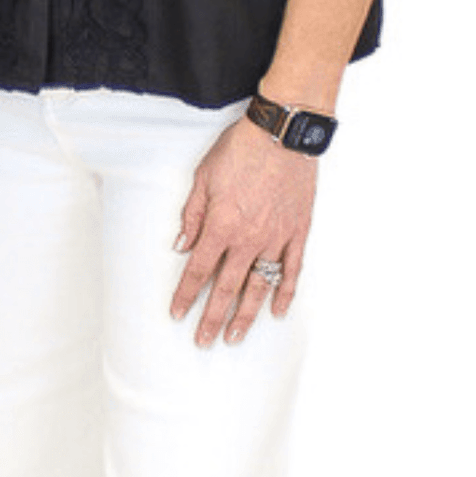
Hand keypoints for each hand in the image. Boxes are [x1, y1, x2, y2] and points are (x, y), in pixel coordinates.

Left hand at [171, 118, 316, 346]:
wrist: (280, 136)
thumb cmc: (239, 151)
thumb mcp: (203, 177)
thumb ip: (192, 215)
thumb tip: (181, 246)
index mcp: (221, 225)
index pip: (198, 270)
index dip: (186, 294)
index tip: (177, 314)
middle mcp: (248, 239)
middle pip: (227, 287)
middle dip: (213, 317)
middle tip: (203, 340)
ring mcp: (276, 239)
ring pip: (259, 287)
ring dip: (246, 315)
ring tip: (235, 337)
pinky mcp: (297, 234)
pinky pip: (292, 271)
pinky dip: (285, 294)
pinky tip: (278, 312)